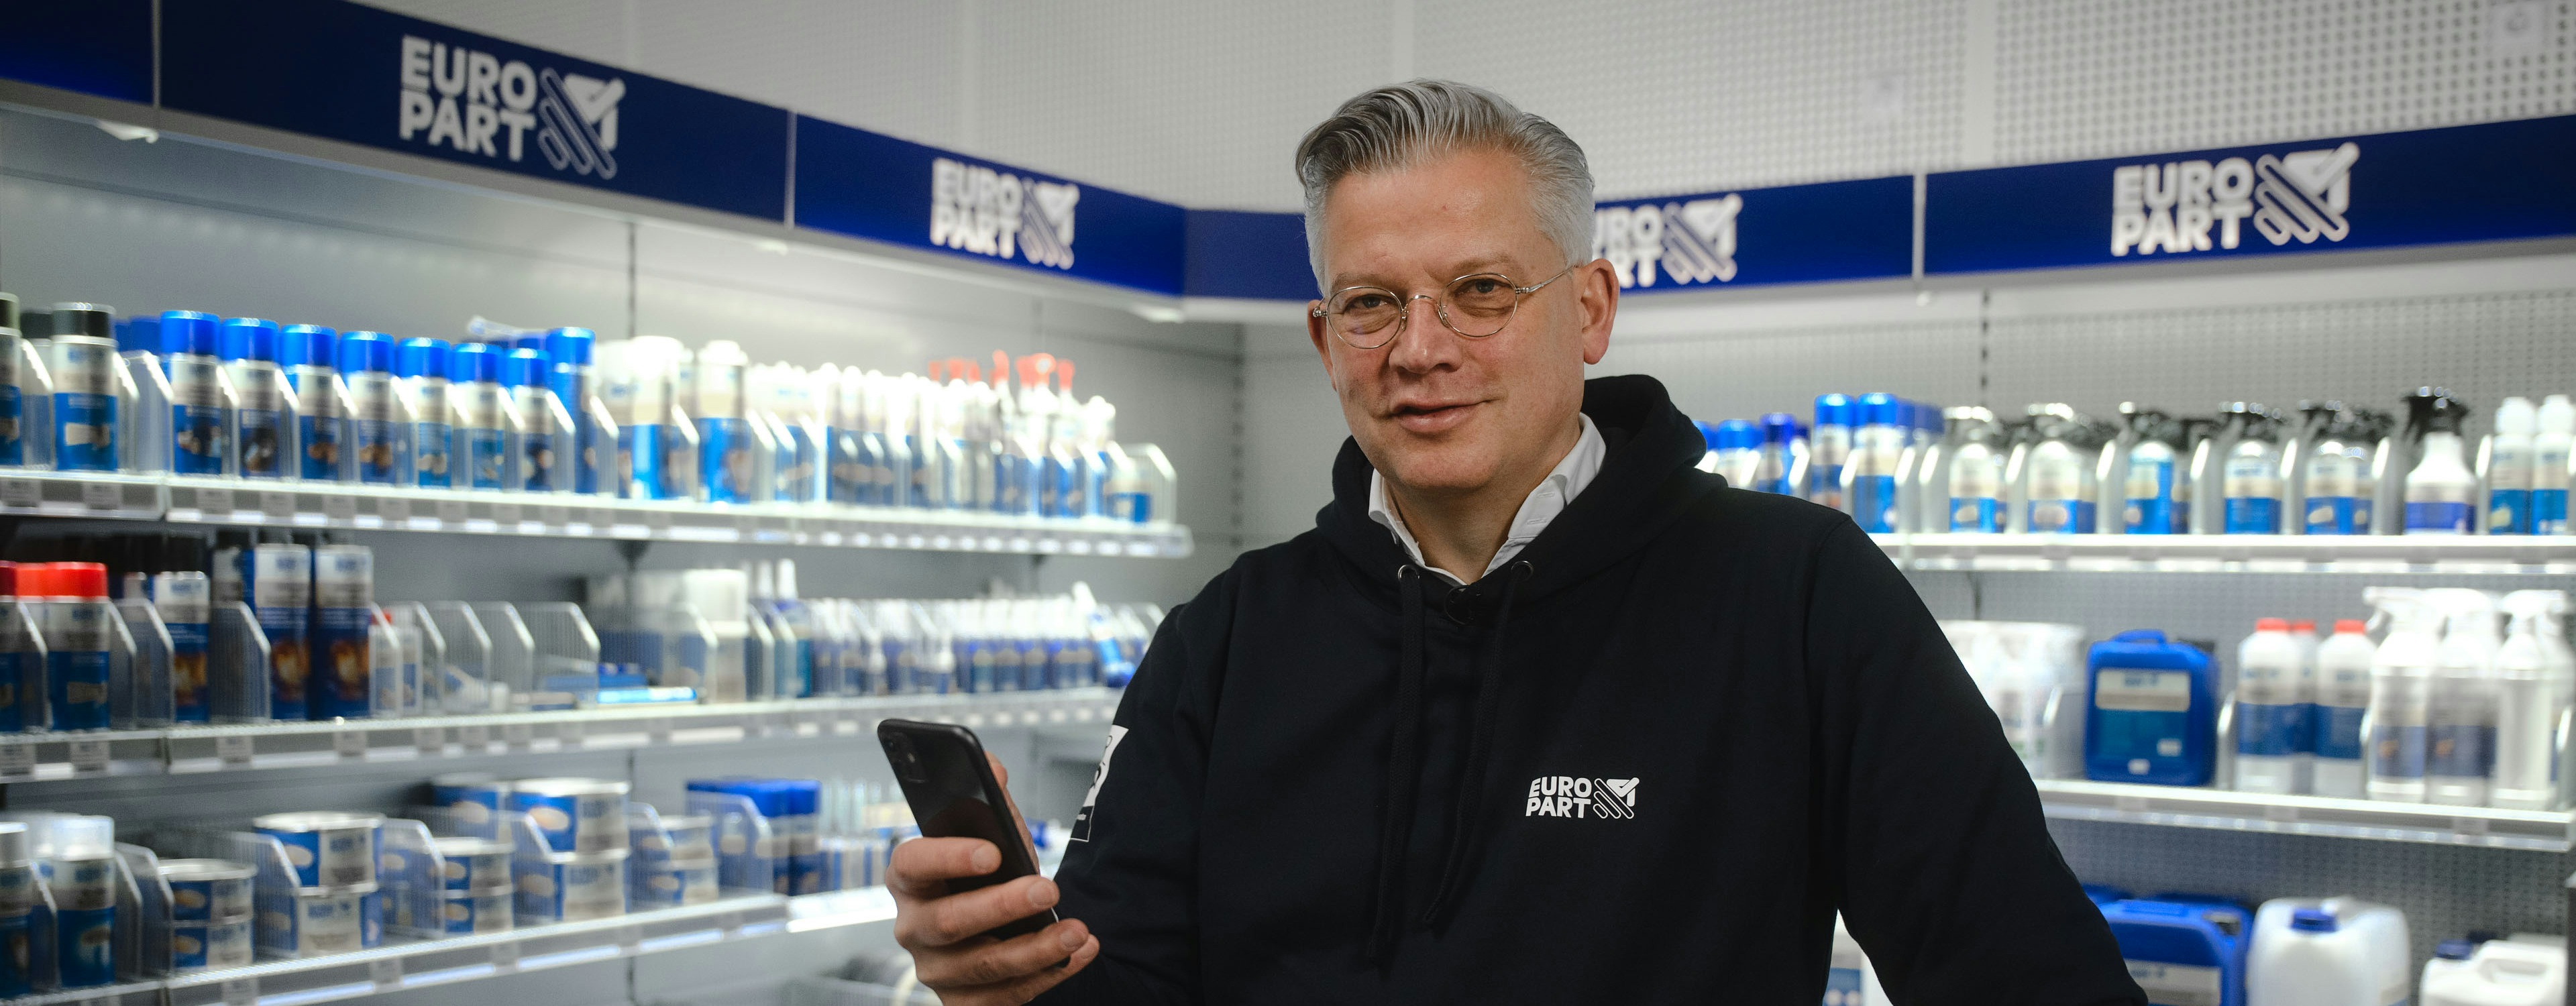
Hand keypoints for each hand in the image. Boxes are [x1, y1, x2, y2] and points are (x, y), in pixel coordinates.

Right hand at [891, 754, 1100, 1004]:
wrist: (994, 932)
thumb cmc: (986, 880)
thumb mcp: (989, 840)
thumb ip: (989, 804)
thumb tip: (992, 765)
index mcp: (908, 880)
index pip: (912, 864)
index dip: (948, 857)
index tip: (993, 851)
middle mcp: (913, 928)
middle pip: (948, 922)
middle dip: (1001, 907)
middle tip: (1047, 888)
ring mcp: (937, 970)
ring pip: (983, 966)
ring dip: (1036, 949)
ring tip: (1077, 931)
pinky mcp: (964, 1003)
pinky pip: (1008, 994)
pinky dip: (1049, 974)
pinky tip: (1079, 952)